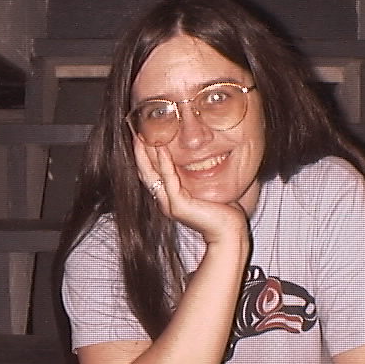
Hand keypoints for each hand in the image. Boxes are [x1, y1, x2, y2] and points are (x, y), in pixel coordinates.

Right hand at [133, 139, 248, 244]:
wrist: (229, 232)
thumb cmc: (223, 212)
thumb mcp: (207, 189)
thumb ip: (199, 177)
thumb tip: (205, 159)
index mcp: (170, 199)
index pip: (152, 174)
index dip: (145, 156)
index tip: (142, 136)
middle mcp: (165, 202)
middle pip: (146, 172)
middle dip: (140, 152)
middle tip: (135, 131)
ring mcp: (169, 204)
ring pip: (153, 174)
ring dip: (147, 153)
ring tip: (142, 135)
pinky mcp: (178, 205)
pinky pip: (168, 178)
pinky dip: (164, 162)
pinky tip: (161, 147)